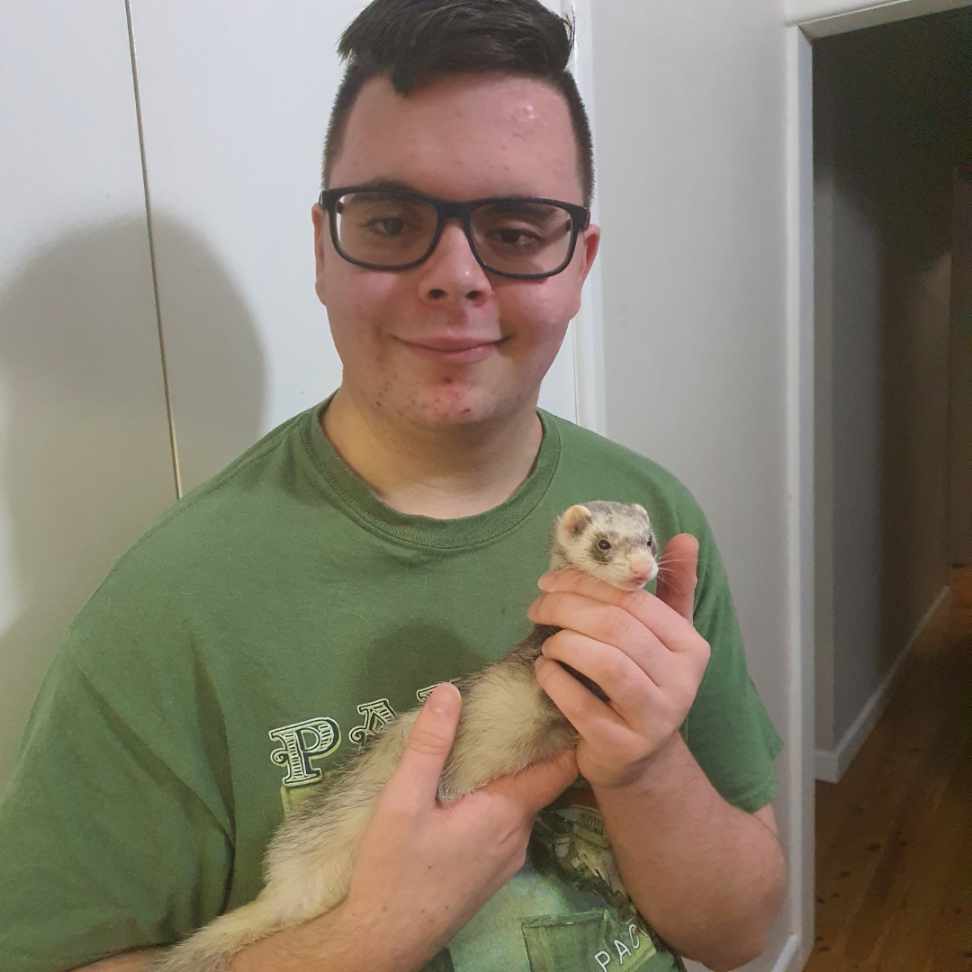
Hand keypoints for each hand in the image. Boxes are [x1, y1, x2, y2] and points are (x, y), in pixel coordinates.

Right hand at [340, 682, 577, 964]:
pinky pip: (505, 826)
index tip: (557, 700)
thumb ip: (429, 745)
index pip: (560, 768)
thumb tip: (450, 691)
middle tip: (511, 708)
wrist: (381, 943)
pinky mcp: (490, 876)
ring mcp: (506, 862)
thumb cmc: (393, 870)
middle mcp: (518, 838)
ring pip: (519, 806)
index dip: (563, 733)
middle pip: (537, 782)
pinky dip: (496, 801)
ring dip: (508, 776)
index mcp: (507, 814)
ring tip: (486, 741)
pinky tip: (468, 789)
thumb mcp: (402, 800)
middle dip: (528, 747)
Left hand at [527, 533, 709, 788]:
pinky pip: (581, 704)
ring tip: (547, 642)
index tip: (549, 582)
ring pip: (606, 663)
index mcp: (690, 645)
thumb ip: (673, 589)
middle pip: (616, 627)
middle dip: (566, 608)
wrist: (640, 761)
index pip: (635, 600)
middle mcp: (682, 681)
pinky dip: (554, 680)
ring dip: (564, 644)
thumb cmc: (644, 684)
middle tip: (536, 607)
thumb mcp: (662, 638)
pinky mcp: (623, 746)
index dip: (586, 584)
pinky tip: (544, 670)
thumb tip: (685, 537)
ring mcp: (655, 718)